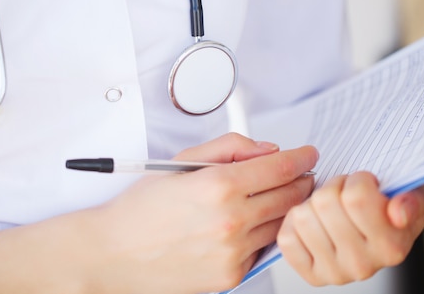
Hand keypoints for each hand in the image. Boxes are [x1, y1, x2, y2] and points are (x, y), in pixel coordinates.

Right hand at [90, 133, 317, 293]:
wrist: (116, 253)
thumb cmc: (142, 209)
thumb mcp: (181, 162)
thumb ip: (229, 148)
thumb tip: (266, 149)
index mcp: (218, 185)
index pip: (281, 167)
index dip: (302, 156)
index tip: (308, 153)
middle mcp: (231, 220)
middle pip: (291, 196)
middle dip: (302, 180)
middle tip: (299, 174)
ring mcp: (234, 252)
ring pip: (283, 224)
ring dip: (286, 208)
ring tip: (271, 198)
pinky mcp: (232, 275)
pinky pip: (263, 250)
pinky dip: (263, 234)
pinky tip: (247, 225)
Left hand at [277, 171, 423, 285]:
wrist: (378, 226)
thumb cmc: (393, 203)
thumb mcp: (416, 192)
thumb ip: (414, 198)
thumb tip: (398, 212)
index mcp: (392, 247)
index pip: (355, 198)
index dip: (357, 179)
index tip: (365, 183)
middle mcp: (363, 266)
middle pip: (325, 203)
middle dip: (333, 187)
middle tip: (345, 193)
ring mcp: (334, 273)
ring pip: (302, 217)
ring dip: (312, 203)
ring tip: (331, 208)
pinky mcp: (310, 274)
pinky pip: (286, 237)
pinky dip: (294, 221)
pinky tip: (314, 221)